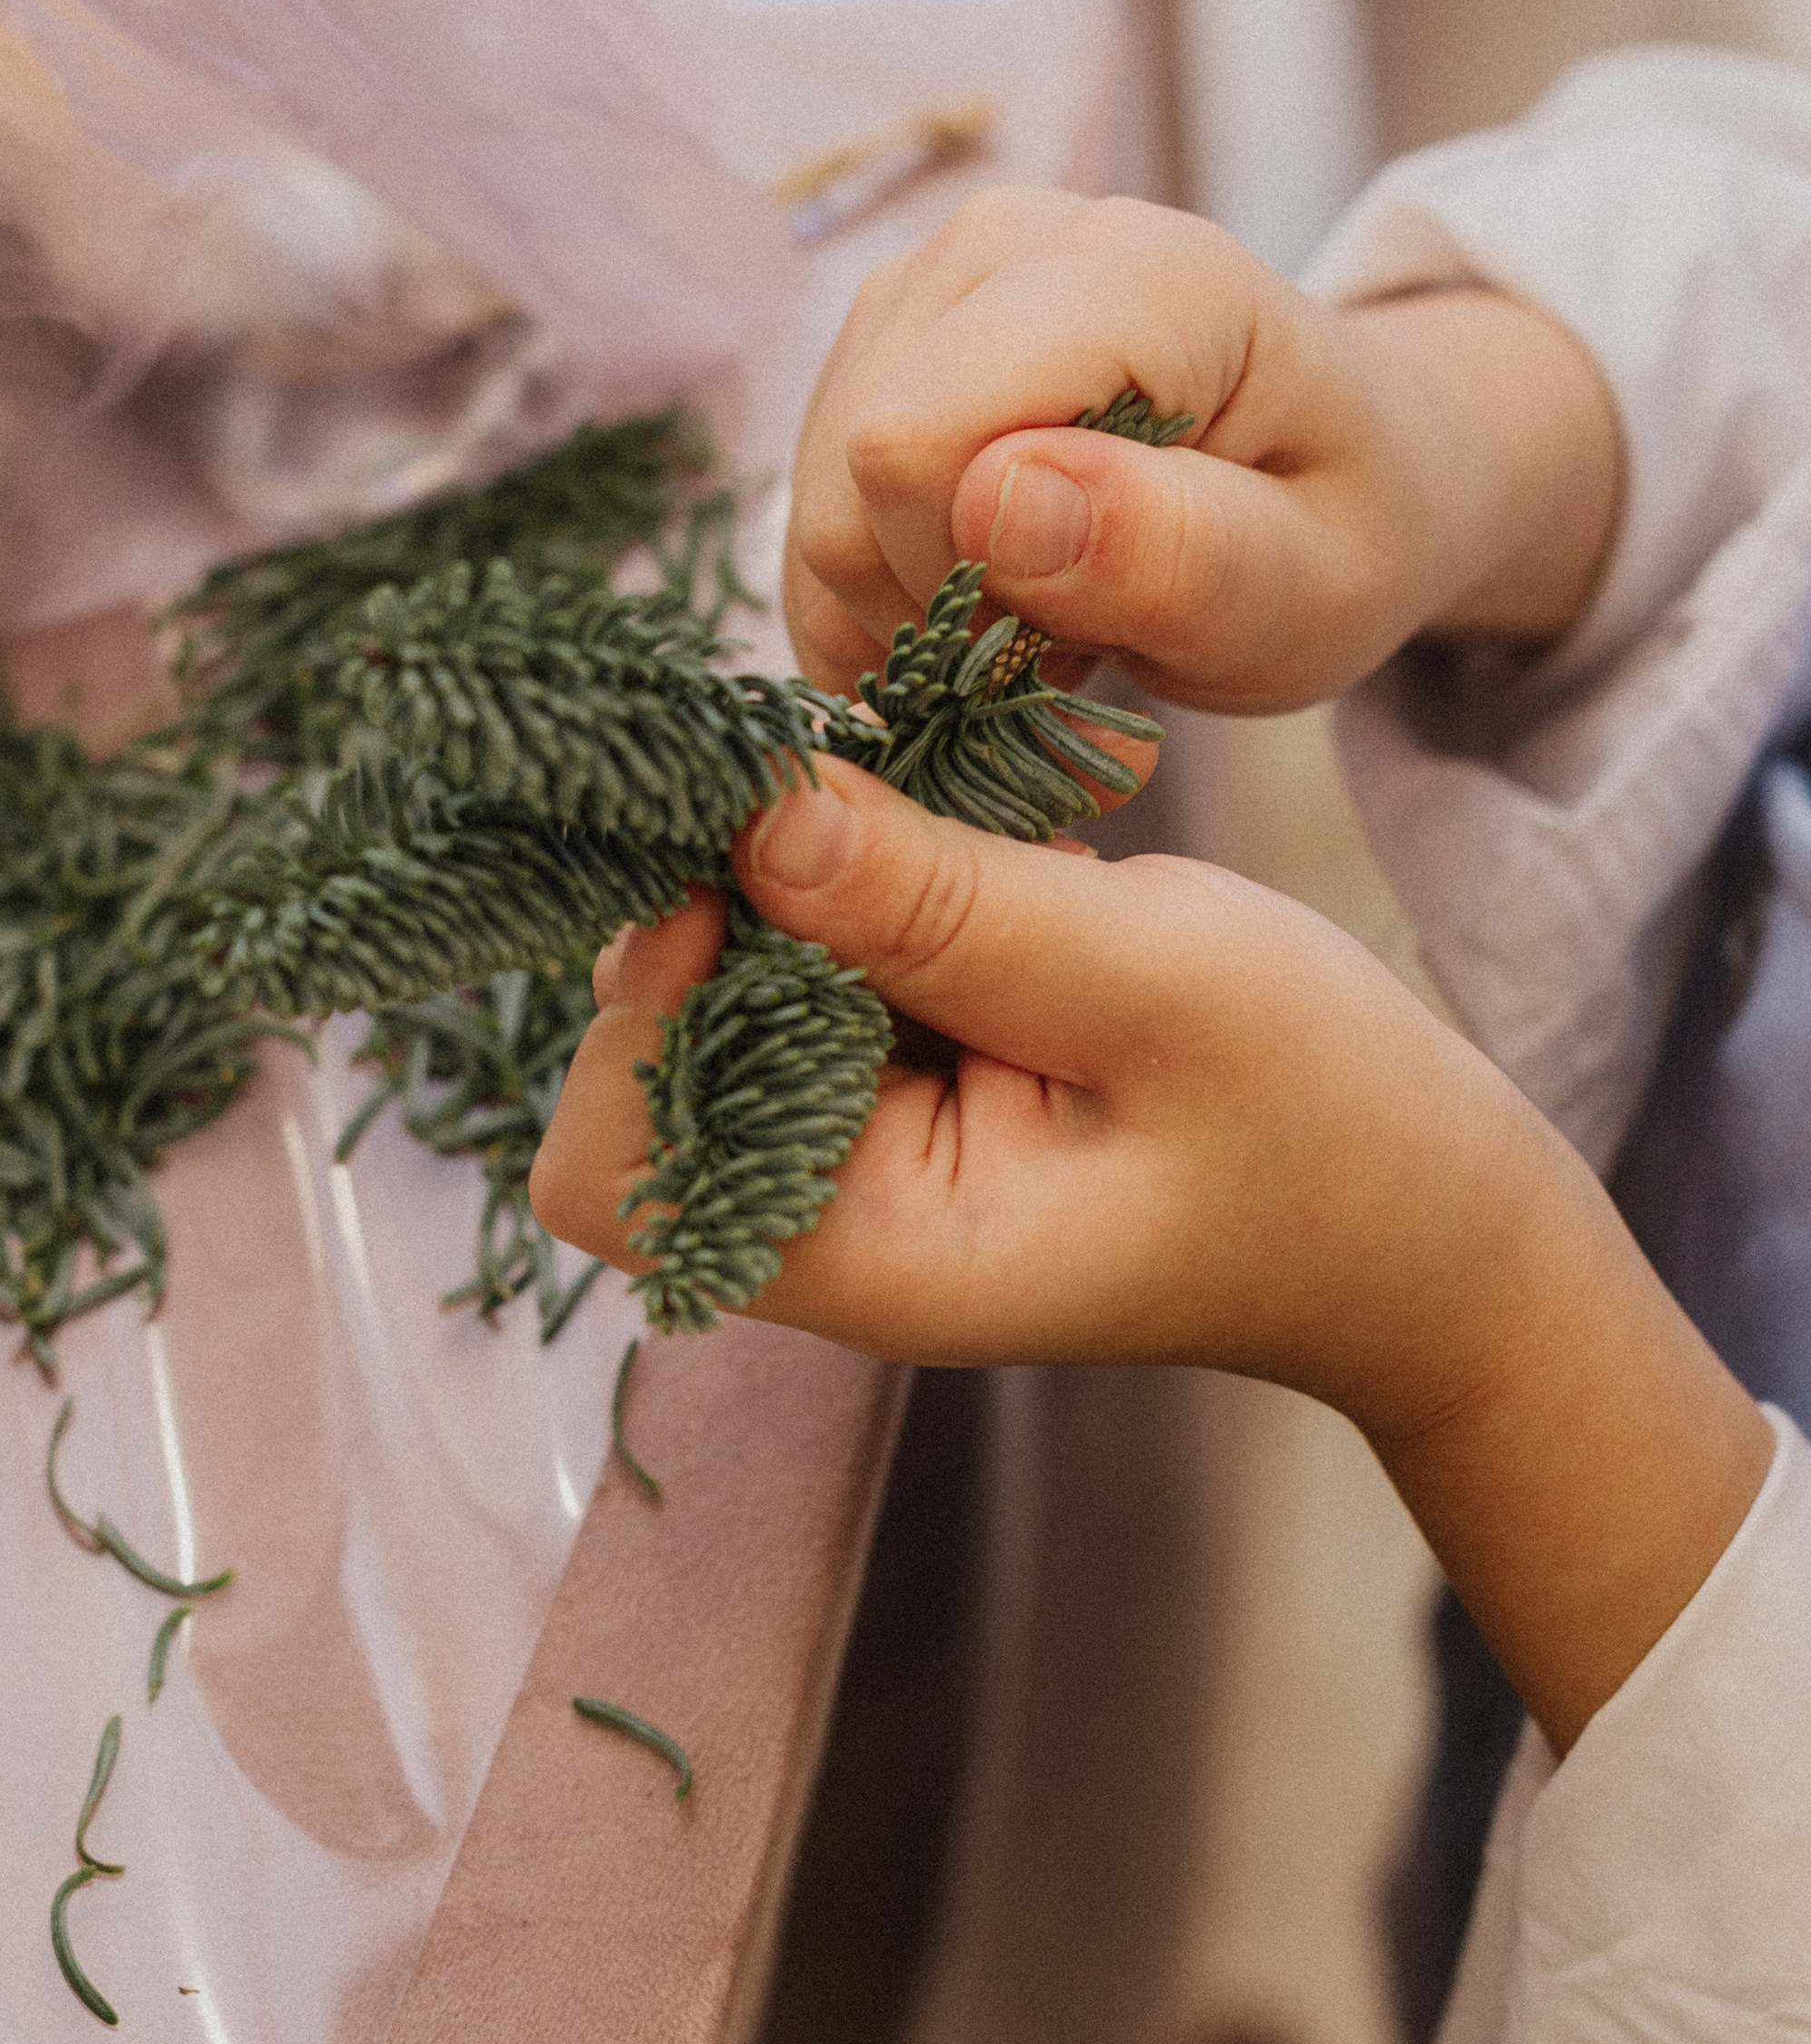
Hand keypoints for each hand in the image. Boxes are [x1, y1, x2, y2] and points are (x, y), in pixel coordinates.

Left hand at [532, 761, 1770, 1751]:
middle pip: (638, 1049)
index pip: (607, 1160)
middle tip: (873, 789)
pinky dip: (870, 876)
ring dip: (805, 870)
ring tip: (960, 815)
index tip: (768, 853)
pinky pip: (814, 954)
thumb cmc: (1331, 1126)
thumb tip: (752, 809)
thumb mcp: (1157, 985)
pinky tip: (989, 840)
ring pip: (719, 975)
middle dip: (726, 900)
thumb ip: (945, 906)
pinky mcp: (901, 1076)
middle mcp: (825, 1215)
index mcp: (869, 1254)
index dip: (643, 998)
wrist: (1436, 1227)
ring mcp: (855, 1146)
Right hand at [785, 186, 1623, 711]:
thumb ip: (1177, 551)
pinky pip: (810, 527)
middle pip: (851, 487)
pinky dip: (887, 609)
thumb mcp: (1313, 587)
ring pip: (816, 517)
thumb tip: (990, 501)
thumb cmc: (1342, 526)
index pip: (916, 444)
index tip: (1088, 642)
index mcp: (1132, 274)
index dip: (969, 590)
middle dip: (945, 617)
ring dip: (920, 620)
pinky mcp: (873, 345)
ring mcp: (920, 284)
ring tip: (1049, 625)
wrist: (1346, 465)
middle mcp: (998, 243)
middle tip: (1076, 647)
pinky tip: (993, 608)